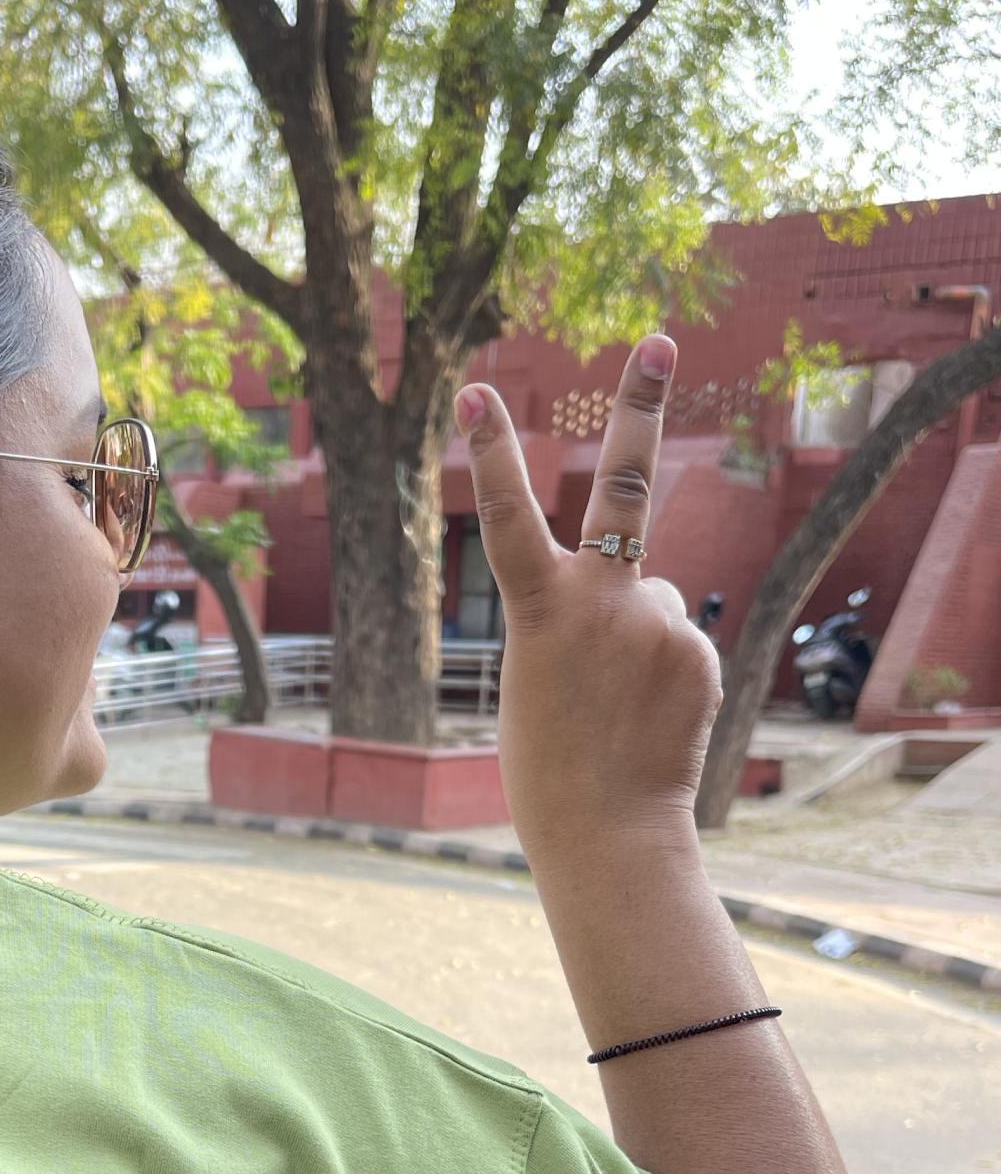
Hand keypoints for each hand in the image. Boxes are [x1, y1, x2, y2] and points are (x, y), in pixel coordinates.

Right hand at [456, 334, 719, 866]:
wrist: (610, 834)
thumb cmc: (550, 771)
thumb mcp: (544, 681)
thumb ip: (589, 619)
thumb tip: (659, 591)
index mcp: (539, 612)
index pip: (506, 515)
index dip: (490, 452)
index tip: (473, 391)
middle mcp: (605, 602)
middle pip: (623, 485)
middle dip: (639, 404)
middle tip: (659, 339)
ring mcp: (659, 623)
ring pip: (650, 605)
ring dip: (636, 645)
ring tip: (618, 711)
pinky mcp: (699, 652)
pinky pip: (676, 644)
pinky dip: (663, 677)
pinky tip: (649, 721)